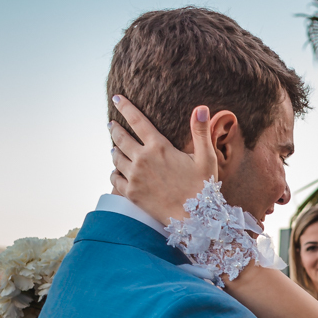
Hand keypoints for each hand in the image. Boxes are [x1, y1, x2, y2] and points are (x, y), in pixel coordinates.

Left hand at [109, 95, 217, 224]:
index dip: (126, 107)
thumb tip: (201, 107)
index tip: (117, 98)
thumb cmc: (203, 188)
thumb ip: (200, 131)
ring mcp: (134, 177)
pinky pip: (114, 178)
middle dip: (114, 129)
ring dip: (114, 150)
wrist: (194, 219)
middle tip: (111, 124)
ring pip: (115, 158)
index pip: (137, 121)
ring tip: (114, 148)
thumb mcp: (206, 158)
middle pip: (120, 138)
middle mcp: (142, 159)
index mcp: (159, 147)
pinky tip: (116, 171)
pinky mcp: (131, 193)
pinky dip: (114, 172)